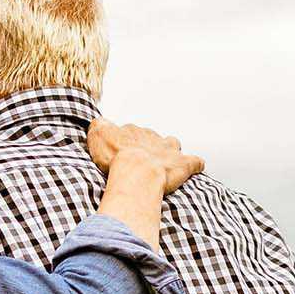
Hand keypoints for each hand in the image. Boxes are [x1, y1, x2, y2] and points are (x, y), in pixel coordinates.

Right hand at [87, 119, 203, 193]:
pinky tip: (196, 167)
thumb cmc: (116, 158)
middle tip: (141, 162)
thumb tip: (99, 122)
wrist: (137, 171)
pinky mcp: (183, 165)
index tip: (122, 153)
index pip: (131, 133)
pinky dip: (195, 165)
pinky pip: (195, 162)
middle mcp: (152, 138)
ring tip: (167, 163)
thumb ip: (98, 127)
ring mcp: (169, 151)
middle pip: (152, 139)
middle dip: (148, 148)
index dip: (127, 143)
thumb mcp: (98, 135)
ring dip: (171, 153)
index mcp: (133, 132)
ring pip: (173, 145)